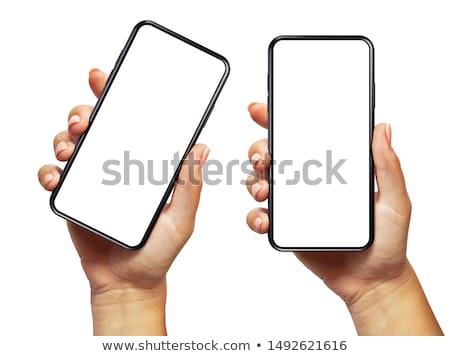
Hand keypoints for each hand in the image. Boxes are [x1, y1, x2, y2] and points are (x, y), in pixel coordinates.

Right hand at [38, 69, 208, 334]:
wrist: (129, 282)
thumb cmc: (158, 251)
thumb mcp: (183, 219)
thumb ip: (190, 186)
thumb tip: (201, 148)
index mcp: (143, 163)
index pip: (131, 122)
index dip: (117, 97)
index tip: (107, 79)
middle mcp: (116, 165)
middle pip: (96, 125)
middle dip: (85, 111)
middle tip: (86, 118)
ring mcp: (92, 180)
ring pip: (71, 143)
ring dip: (65, 137)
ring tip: (71, 147)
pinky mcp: (72, 197)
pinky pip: (53, 176)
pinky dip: (48, 171)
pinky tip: (55, 177)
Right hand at [246, 102, 441, 334]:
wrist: (371, 281)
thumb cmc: (386, 242)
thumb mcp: (395, 201)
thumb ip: (387, 167)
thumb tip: (383, 130)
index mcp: (331, 169)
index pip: (302, 137)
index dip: (278, 120)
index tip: (262, 110)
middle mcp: (308, 183)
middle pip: (272, 156)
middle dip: (258, 150)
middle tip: (264, 158)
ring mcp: (293, 205)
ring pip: (258, 182)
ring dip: (252, 181)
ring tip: (263, 191)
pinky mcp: (284, 227)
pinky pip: (259, 217)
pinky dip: (254, 217)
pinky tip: (265, 221)